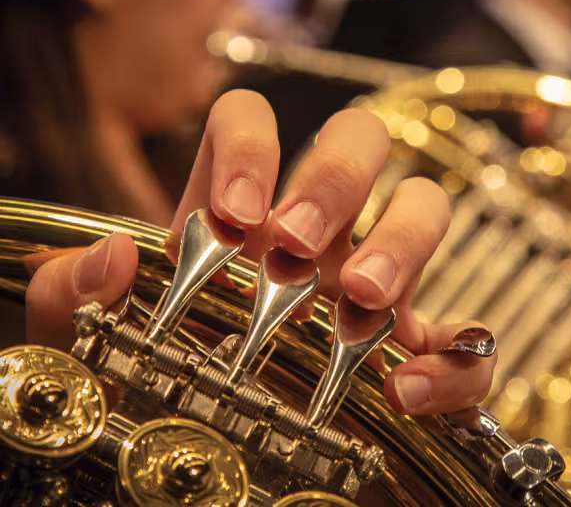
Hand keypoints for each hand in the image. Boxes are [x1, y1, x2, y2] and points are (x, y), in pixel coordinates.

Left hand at [25, 89, 495, 416]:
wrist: (222, 476)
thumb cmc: (159, 398)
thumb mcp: (100, 352)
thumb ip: (77, 300)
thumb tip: (118, 255)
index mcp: (240, 218)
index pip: (252, 121)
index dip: (250, 143)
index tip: (236, 214)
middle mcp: (318, 237)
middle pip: (358, 139)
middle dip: (334, 178)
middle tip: (296, 246)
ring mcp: (378, 288)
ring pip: (425, 207)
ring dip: (402, 240)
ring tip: (362, 296)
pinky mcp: (422, 357)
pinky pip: (470, 340)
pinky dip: (455, 358)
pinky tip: (408, 389)